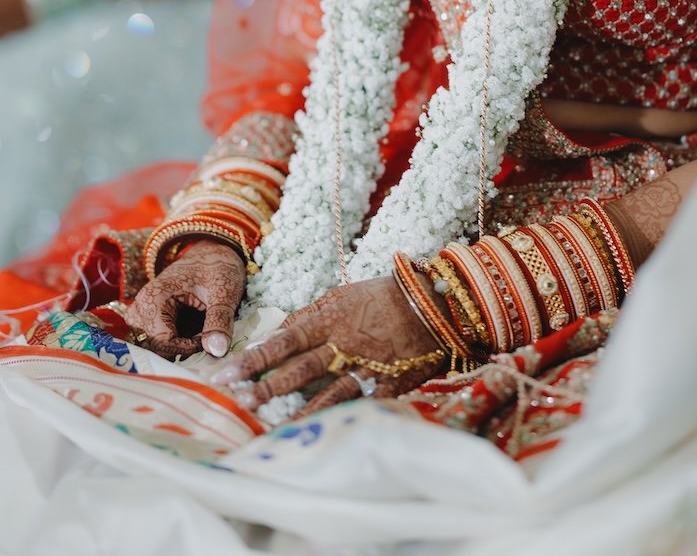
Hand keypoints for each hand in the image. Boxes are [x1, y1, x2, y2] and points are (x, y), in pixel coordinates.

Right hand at [125, 240, 245, 359]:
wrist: (213, 255)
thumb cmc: (217, 268)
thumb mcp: (224, 291)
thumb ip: (220, 320)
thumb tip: (217, 351)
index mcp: (153, 297)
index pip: (162, 341)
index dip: (187, 347)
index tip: (208, 340)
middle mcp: (141, 308)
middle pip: (157, 347)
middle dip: (184, 349)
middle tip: (207, 336)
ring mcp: (142, 316)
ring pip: (157, 348)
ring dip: (180, 347)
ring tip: (201, 331)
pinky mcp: (149, 321)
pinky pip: (159, 343)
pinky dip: (178, 343)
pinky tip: (195, 331)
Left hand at [214, 276, 444, 416]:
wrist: (433, 306)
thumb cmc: (383, 296)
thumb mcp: (343, 295)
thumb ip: (310, 315)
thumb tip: (277, 333)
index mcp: (330, 320)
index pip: (284, 340)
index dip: (255, 358)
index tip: (228, 373)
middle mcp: (343, 346)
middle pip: (297, 370)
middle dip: (265, 387)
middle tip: (235, 402)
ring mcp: (364, 370)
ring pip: (323, 396)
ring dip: (293, 413)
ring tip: (267, 429)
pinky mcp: (385, 388)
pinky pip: (356, 407)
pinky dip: (336, 421)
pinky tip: (315, 436)